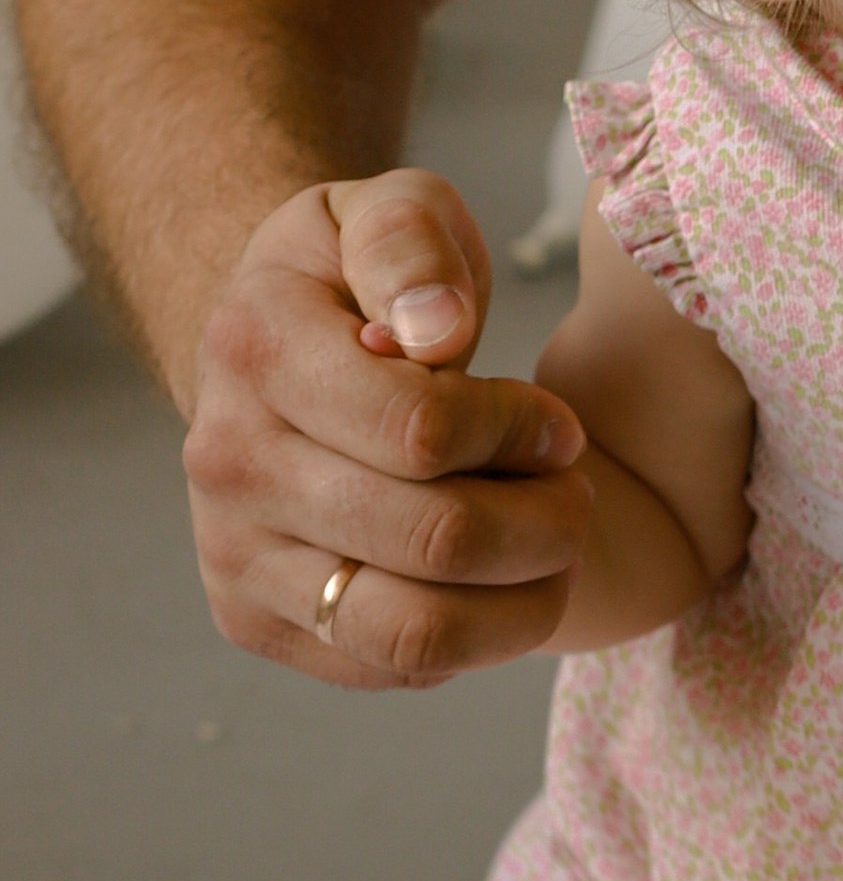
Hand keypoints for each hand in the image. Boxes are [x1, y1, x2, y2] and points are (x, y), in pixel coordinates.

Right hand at [182, 170, 591, 686]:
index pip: (423, 434)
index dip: (523, 432)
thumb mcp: (386, 212)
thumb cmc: (355, 279)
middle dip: (547, 522)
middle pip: (436, 541)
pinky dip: (477, 638)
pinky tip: (495, 580)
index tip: (558, 423)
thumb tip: (434, 329)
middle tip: (575, 490)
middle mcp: (228, 464)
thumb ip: (413, 246)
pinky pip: (396, 668)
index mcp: (255, 351)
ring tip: (555, 549)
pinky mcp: (256, 621)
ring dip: (525, 602)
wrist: (265, 351)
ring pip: (417, 632)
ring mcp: (234, 555)